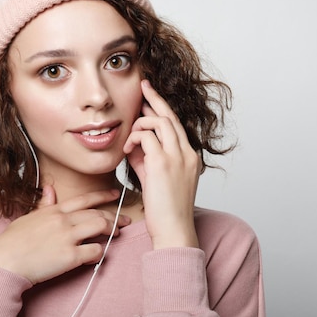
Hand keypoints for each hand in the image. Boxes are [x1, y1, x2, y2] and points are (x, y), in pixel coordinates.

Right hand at [0, 186, 130, 283]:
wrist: (4, 262)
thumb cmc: (12, 242)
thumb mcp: (27, 217)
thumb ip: (43, 205)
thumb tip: (49, 190)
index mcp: (54, 210)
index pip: (84, 199)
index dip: (103, 196)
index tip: (115, 195)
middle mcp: (63, 220)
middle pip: (96, 214)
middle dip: (114, 217)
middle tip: (123, 221)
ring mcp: (67, 237)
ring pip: (100, 227)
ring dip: (111, 231)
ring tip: (116, 235)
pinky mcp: (70, 256)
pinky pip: (94, 251)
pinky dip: (100, 253)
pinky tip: (98, 255)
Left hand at [123, 80, 200, 248]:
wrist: (174, 230)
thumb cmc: (166, 210)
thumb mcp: (157, 178)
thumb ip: (148, 158)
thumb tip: (134, 142)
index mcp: (189, 156)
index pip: (176, 125)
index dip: (162, 109)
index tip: (150, 99)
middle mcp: (187, 153)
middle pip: (171, 116)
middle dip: (155, 98)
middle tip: (144, 86)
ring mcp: (177, 156)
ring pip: (160, 121)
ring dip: (141, 123)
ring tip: (129, 135)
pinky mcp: (163, 163)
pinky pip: (146, 136)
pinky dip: (134, 137)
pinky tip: (127, 149)